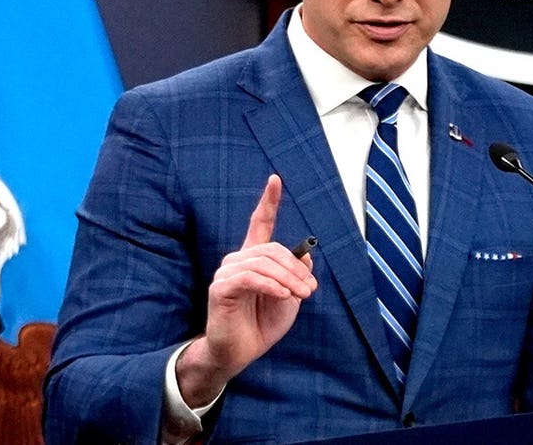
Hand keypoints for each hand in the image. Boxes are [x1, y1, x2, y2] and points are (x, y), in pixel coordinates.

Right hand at [176, 175, 316, 405]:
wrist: (239, 353)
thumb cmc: (262, 324)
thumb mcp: (290, 297)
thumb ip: (297, 274)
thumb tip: (305, 252)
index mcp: (254, 258)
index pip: (259, 223)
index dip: (268, 201)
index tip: (276, 179)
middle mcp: (237, 259)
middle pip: (272, 248)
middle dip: (296, 267)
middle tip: (311, 289)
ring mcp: (227, 272)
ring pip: (264, 262)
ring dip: (289, 278)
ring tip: (301, 295)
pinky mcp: (221, 288)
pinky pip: (250, 278)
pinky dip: (271, 284)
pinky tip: (283, 295)